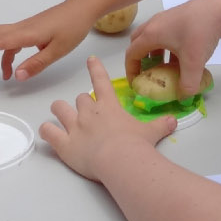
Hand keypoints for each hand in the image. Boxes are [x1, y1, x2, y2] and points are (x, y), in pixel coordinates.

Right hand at [0, 0, 93, 80]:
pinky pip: (8, 41)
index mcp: (26, 33)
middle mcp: (20, 29)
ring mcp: (23, 29)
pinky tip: (8, 70)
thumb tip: (17, 76)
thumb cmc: (72, 28)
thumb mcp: (58, 50)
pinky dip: (2, 54)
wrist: (82, 9)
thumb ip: (37, 63)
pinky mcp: (27, 31)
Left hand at [40, 57, 174, 181]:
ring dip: (59, 110)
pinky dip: (47, 131)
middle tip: (87, 113)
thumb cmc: (136, 145)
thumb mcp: (152, 132)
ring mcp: (74, 126)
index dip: (95, 69)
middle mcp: (89, 112)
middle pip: (80, 98)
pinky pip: (49, 132)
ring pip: (60, 108)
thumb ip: (161, 125)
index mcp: (109, 107)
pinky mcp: (64, 143)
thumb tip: (173, 121)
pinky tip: (48, 132)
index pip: (101, 81)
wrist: (121, 160)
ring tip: (60, 113)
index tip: (90, 60)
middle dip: (82, 103)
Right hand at [125, 0, 220, 95]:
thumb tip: (184, 97)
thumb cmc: (200, 32)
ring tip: (167, 69)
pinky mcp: (180, 18)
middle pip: (138, 43)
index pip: (132, 53)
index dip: (131, 70)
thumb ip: (187, 84)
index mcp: (151, 34)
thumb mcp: (193, 62)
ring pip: (154, 39)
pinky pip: (167, 35)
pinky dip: (169, 48)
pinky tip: (184, 58)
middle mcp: (155, 24)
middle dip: (141, 60)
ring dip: (156, 54)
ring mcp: (167, 19)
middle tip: (149, 74)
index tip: (137, 84)